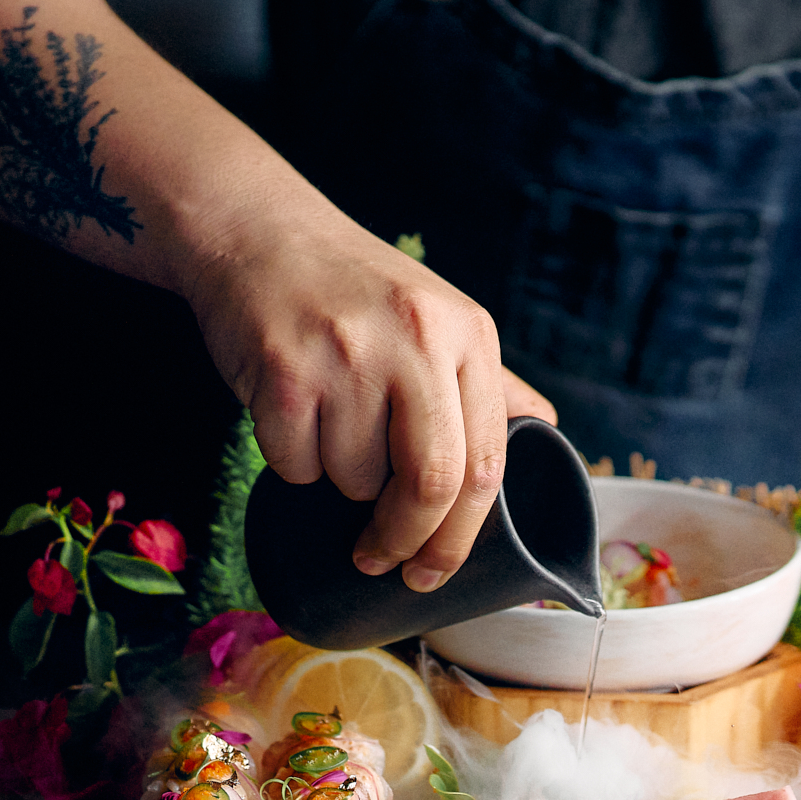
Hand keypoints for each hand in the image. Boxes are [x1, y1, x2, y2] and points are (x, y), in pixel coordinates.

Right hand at [185, 199, 557, 592]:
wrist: (257, 231)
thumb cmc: (352, 289)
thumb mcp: (437, 318)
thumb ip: (487, 382)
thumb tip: (544, 432)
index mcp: (468, 335)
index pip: (486, 465)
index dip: (462, 535)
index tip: (435, 568)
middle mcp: (418, 341)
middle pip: (431, 486)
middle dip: (407, 542)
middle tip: (385, 562)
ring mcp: (350, 354)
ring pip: (354, 481)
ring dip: (338, 483)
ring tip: (328, 427)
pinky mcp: (285, 370)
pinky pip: (294, 465)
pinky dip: (291, 463)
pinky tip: (291, 413)